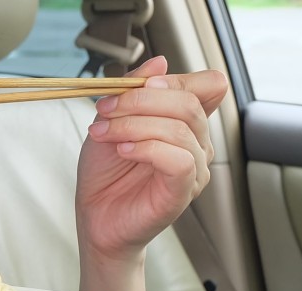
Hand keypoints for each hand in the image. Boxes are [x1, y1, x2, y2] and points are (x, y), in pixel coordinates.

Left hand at [76, 55, 228, 261]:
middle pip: (189, 102)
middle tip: (105, 110)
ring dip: (135, 124)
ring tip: (106, 134)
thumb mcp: (112, 118)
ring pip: (181, 128)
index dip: (171, 80)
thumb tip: (159, 62)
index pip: (206, 85)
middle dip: (140, 101)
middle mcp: (197, 143)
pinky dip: (147, 148)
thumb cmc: (106, 172)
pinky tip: (124, 151)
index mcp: (186, 122)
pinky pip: (180, 159)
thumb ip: (134, 89)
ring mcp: (195, 168)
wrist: (96, 216)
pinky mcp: (184, 191)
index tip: (128, 89)